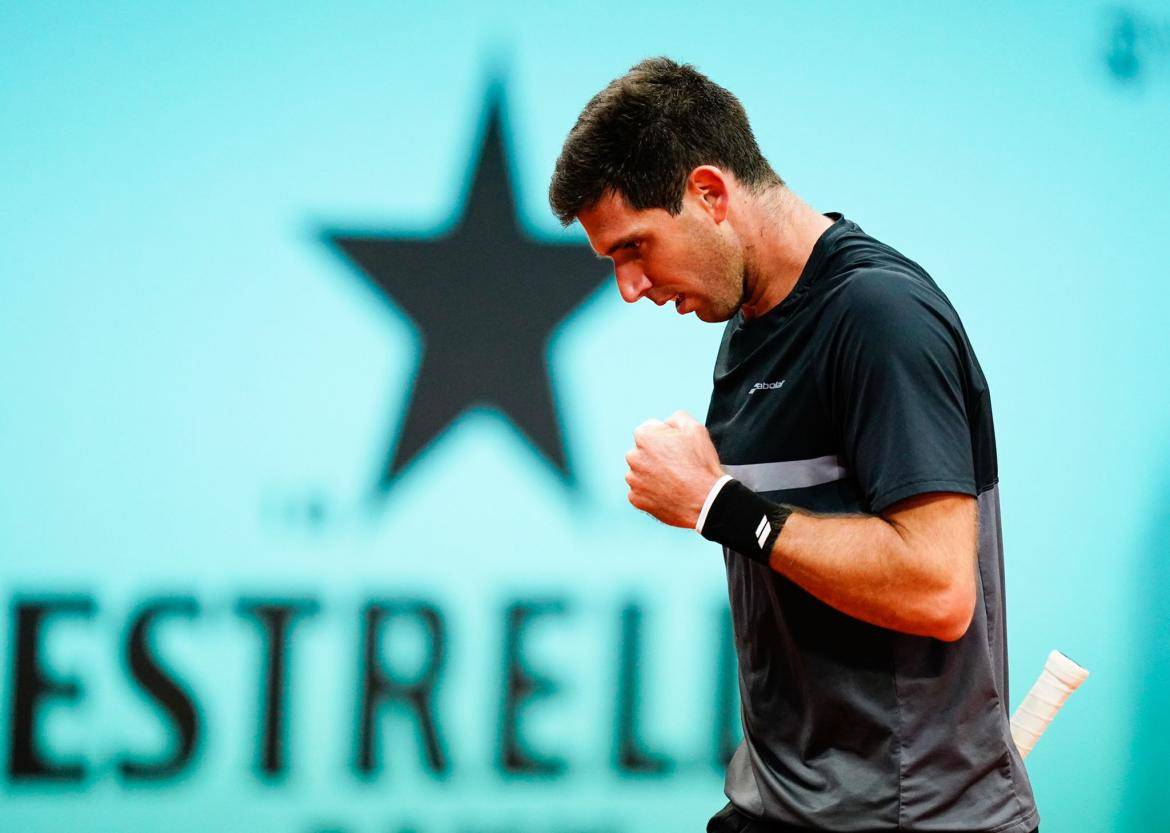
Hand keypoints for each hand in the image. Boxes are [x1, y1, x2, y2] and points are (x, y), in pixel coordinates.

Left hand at [624, 410, 724, 527]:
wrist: (706, 502)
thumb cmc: (701, 465)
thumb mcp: (696, 428)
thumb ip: (677, 417)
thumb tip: (668, 422)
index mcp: (644, 436)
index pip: (651, 430)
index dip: (668, 437)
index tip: (679, 448)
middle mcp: (633, 457)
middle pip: (644, 451)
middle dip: (657, 455)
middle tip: (679, 465)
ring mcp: (633, 480)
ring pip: (642, 472)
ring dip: (653, 474)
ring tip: (675, 480)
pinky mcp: (636, 499)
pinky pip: (641, 491)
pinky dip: (652, 492)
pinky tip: (669, 492)